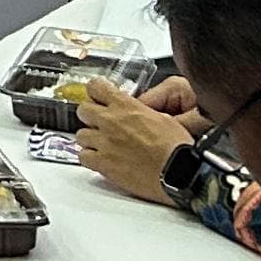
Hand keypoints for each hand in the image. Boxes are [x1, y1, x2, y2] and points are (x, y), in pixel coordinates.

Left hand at [74, 79, 194, 200]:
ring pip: (81, 135)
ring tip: (102, 145)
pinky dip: (89, 158)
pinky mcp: (103, 164)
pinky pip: (83, 157)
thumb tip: (135, 111)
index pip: (95, 87)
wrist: (179, 173)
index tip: (98, 97)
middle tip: (100, 123)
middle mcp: (111, 121)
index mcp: (126, 106)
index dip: (96, 92)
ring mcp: (104, 143)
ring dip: (90, 138)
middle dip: (90, 115)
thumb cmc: (176, 148)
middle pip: (83, 110)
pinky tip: (100, 160)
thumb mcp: (163, 117)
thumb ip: (140, 111)